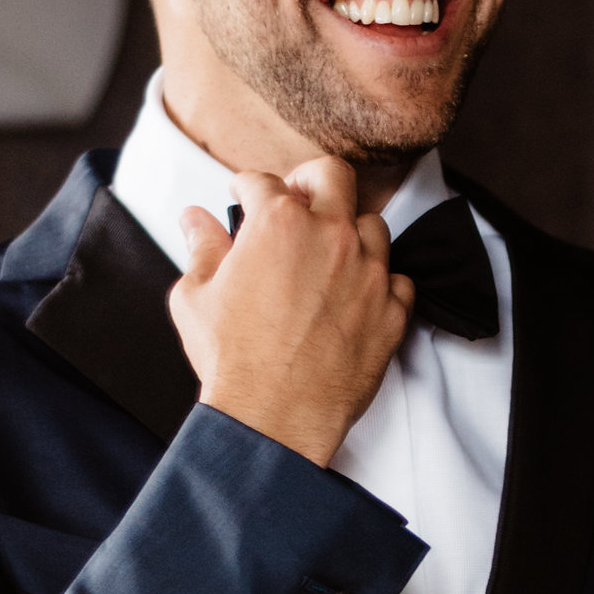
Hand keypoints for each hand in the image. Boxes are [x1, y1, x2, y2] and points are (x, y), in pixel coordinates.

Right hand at [170, 156, 414, 467]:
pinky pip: (398, 280)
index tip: (246, 196)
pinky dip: (380, 283)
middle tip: (297, 196)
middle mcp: (330, 237)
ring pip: (373, 226)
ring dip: (350, 232)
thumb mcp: (195, 297)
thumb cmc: (233, 360)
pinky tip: (357, 295)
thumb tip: (195, 220)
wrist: (274, 417)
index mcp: (278, 223)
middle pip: (334, 176)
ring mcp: (368, 273)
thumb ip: (202, 248)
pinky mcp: (392, 311)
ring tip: (329, 253)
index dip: (248, 187)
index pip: (264, 181)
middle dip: (311, 180)